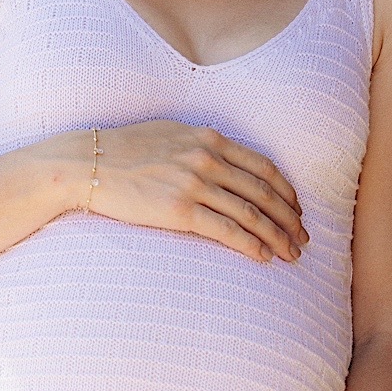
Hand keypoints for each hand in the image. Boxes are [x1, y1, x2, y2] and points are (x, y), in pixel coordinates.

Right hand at [74, 120, 307, 264]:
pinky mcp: (180, 209)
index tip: (297, 209)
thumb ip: (201, 144)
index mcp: (209, 139)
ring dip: (277, 236)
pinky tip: (264, 256)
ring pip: (252, 213)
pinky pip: (227, 230)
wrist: (88, 163)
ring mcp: (195, 183)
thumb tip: (224, 158)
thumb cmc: (125, 150)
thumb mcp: (171, 133)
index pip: (263, 167)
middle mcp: (208, 158)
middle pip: (265, 192)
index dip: (287, 191)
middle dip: (290, 218)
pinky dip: (251, 244)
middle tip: (303, 238)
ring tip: (290, 254)